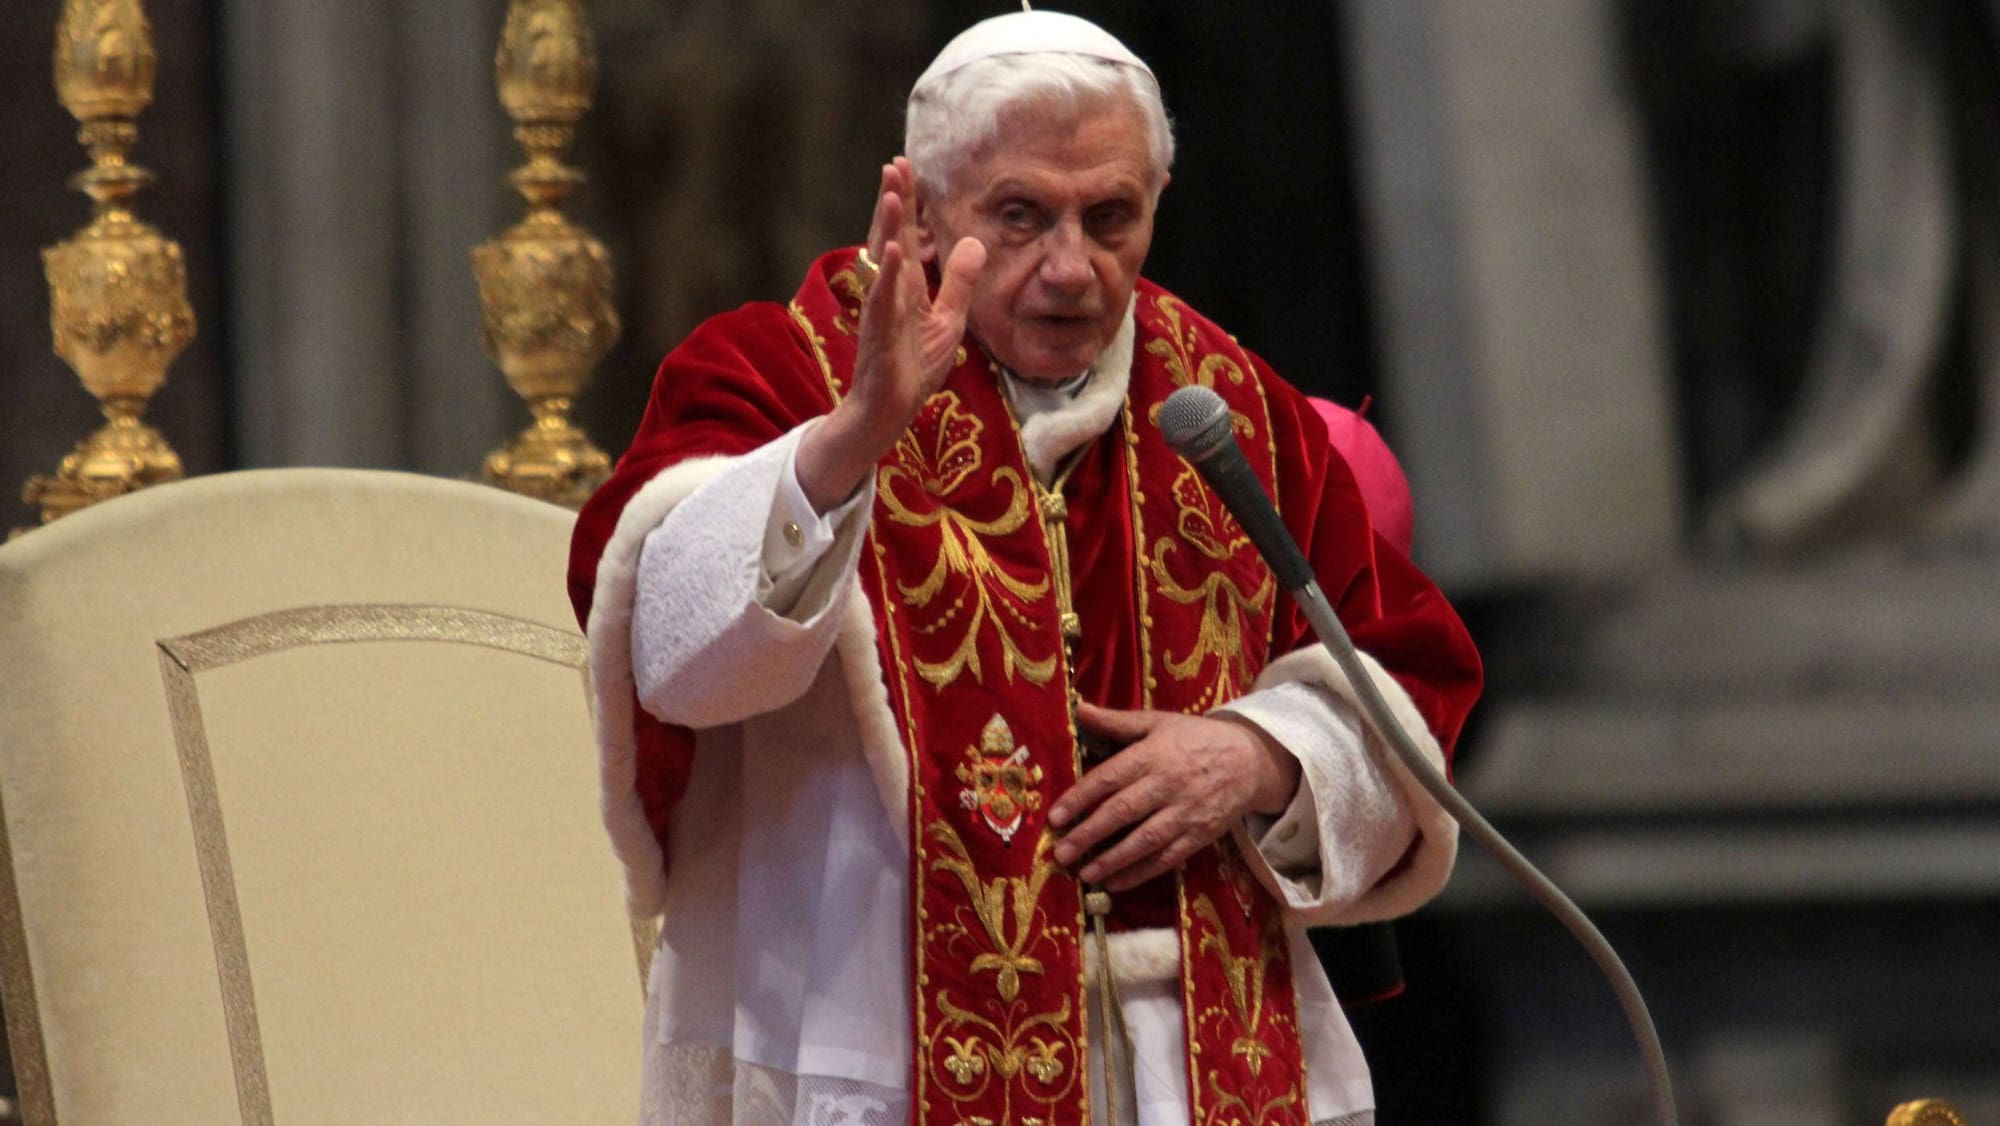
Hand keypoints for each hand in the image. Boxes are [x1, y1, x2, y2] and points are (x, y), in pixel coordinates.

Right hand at [796, 157, 985, 511]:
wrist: (890, 412)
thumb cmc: (913, 368)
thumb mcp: (948, 320)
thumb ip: (958, 282)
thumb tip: (975, 242)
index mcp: (907, 287)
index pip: (908, 236)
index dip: (908, 203)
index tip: (906, 167)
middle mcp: (890, 292)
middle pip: (891, 238)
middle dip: (893, 202)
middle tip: (895, 164)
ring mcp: (882, 311)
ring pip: (883, 262)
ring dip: (886, 227)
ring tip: (891, 193)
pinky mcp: (879, 335)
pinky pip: (884, 300)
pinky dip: (888, 275)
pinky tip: (893, 250)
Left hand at [1047, 702, 1301, 891]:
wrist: (1250, 760)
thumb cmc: (1196, 739)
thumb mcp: (1158, 722)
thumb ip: (1117, 721)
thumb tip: (1078, 709)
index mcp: (1153, 754)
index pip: (1109, 778)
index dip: (1080, 798)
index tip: (1055, 817)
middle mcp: (1167, 785)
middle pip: (1122, 812)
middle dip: (1088, 834)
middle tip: (1060, 853)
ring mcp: (1185, 813)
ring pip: (1144, 841)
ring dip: (1112, 860)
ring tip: (1084, 874)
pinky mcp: (1198, 836)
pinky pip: (1166, 859)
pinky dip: (1140, 873)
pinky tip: (1116, 883)